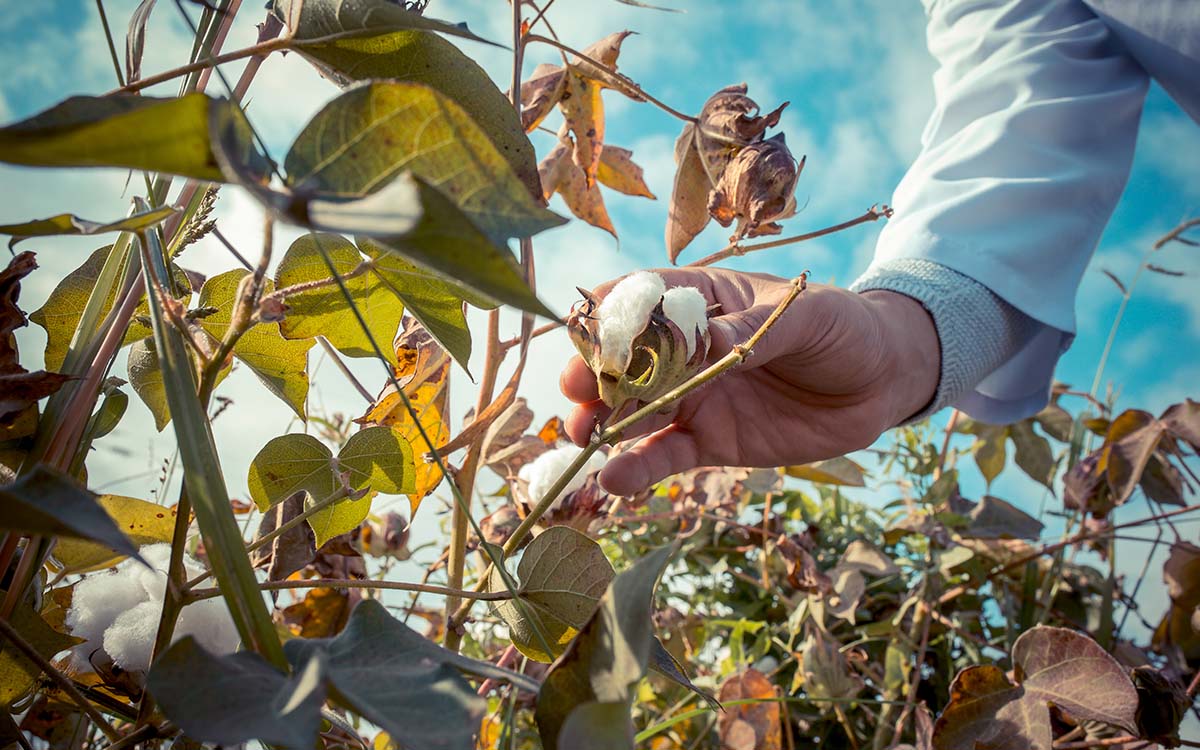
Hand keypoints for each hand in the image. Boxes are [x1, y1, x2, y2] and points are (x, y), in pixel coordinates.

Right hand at [560, 267, 939, 494]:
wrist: (879, 382)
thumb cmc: (840, 328)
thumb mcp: (805, 317)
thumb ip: (754, 331)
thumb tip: (710, 341)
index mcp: (701, 302)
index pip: (641, 301)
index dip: (610, 316)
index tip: (585, 334)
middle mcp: (683, 351)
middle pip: (624, 361)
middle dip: (595, 374)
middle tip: (577, 392)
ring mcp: (692, 398)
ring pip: (632, 412)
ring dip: (602, 424)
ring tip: (583, 438)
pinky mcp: (707, 442)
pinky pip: (663, 457)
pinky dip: (636, 470)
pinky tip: (613, 481)